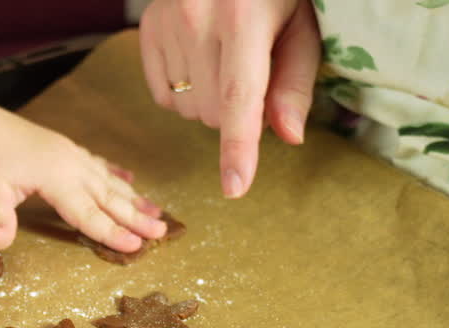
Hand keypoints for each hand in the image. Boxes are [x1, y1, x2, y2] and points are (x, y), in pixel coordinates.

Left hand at [0, 79, 167, 251]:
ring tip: (157, 213)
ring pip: (108, 180)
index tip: (136, 247)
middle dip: (136, 216)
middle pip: (108, 196)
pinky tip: (130, 181)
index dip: (112, 232)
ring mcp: (69, 154)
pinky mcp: (63, 149)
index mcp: (55, 177)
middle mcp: (70, 164)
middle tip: (163, 232)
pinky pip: (97, 165)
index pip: (88, 212)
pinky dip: (116, 175)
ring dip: (134, 198)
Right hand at [138, 0, 320, 197]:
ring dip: (210, 103)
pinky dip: (184, 92)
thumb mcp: (301, 25)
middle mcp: (198, 19)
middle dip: (237, 114)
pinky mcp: (147, 28)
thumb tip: (287, 136)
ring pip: (187, 110)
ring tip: (226, 63)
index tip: (234, 187)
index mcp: (245, 18)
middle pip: (214, 114)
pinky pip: (163, 96)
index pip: (240, 99)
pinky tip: (200, 61)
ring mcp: (167, 23)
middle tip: (255, 78)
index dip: (238, 148)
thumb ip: (295, 82)